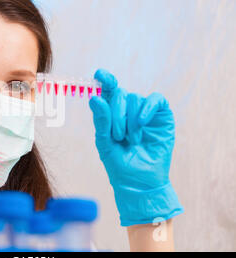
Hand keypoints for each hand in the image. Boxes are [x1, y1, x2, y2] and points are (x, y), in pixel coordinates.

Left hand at [89, 69, 182, 225]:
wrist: (139, 183)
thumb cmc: (119, 163)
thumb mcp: (104, 142)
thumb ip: (101, 120)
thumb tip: (95, 98)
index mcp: (113, 114)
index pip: (109, 91)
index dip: (105, 80)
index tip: (99, 74)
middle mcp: (129, 110)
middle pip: (121, 94)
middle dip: (116, 113)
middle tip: (117, 135)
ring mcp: (146, 112)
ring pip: (135, 99)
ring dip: (130, 120)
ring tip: (131, 139)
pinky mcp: (162, 116)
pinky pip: (155, 100)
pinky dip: (147, 109)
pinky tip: (141, 123)